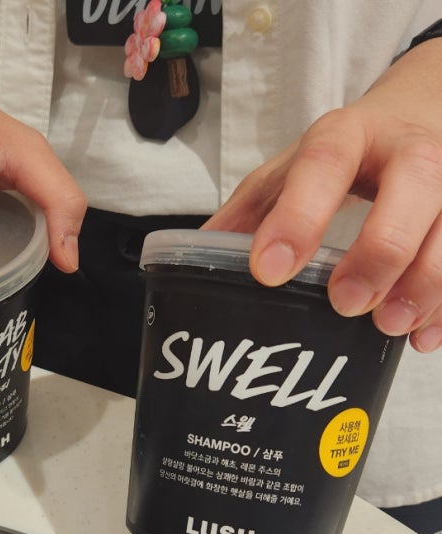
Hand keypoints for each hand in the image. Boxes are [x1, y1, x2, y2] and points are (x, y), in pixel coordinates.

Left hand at [204, 40, 441, 353]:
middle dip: (381, 249)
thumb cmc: (339, 156)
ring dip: (428, 281)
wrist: (414, 115)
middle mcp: (406, 148)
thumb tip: (195, 258)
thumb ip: (248, 210)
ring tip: (390, 327)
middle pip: (414, 183)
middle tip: (347, 304)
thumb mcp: (286, 171)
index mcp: (346, 135)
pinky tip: (423, 338)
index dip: (299, 215)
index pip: (323, 163)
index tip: (270, 270)